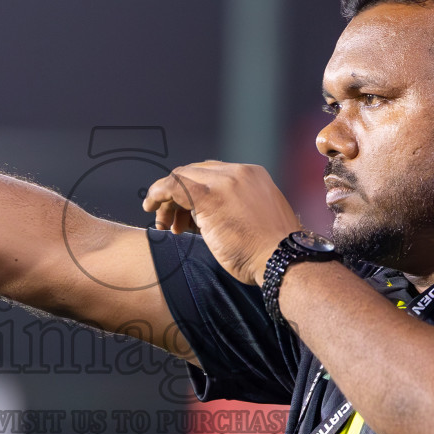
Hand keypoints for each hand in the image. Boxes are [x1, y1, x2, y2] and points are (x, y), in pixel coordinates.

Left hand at [142, 161, 302, 285]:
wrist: (283, 261)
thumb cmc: (271, 252)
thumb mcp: (257, 220)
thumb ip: (236, 209)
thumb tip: (210, 217)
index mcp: (253, 175)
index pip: (212, 174)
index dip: (193, 194)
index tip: (187, 218)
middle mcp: (239, 172)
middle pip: (194, 173)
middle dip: (178, 198)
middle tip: (172, 225)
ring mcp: (225, 182)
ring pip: (182, 178)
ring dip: (167, 201)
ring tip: (165, 227)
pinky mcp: (210, 196)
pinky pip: (173, 186)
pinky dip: (157, 194)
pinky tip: (150, 207)